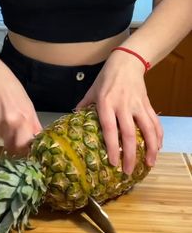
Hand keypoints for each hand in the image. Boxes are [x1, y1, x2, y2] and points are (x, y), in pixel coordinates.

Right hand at [0, 66, 41, 153]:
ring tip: (7, 118)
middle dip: (14, 145)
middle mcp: (9, 124)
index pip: (23, 146)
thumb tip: (38, 138)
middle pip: (11, 146)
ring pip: (1, 137)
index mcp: (23, 121)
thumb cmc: (15, 92)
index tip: (26, 149)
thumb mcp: (29, 107)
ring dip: (5, 133)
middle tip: (16, 139)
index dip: (24, 150)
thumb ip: (34, 125)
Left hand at [76, 51, 162, 174]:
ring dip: (150, 148)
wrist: (127, 62)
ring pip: (147, 129)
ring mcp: (137, 104)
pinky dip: (158, 135)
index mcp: (106, 103)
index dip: (112, 147)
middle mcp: (122, 105)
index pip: (109, 128)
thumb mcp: (92, 90)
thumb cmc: (106, 77)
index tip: (113, 162)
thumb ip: (84, 106)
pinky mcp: (147, 103)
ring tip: (149, 163)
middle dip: (130, 154)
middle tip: (128, 171)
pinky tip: (158, 147)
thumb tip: (73, 119)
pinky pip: (155, 121)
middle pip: (129, 133)